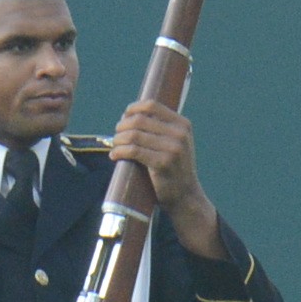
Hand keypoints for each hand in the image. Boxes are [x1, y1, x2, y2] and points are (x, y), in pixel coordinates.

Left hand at [106, 97, 225, 252]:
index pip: (152, 105)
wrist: (186, 196)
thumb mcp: (175, 144)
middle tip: (116, 136)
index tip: (124, 117)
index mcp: (182, 125)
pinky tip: (115, 156)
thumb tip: (130, 116)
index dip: (133, 109)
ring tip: (114, 146)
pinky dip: (119, 151)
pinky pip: (133, 151)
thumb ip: (161, 129)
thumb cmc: (174, 169)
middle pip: (139, 120)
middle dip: (122, 126)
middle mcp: (179, 134)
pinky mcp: (163, 163)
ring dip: (118, 140)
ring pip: (134, 135)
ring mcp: (173, 148)